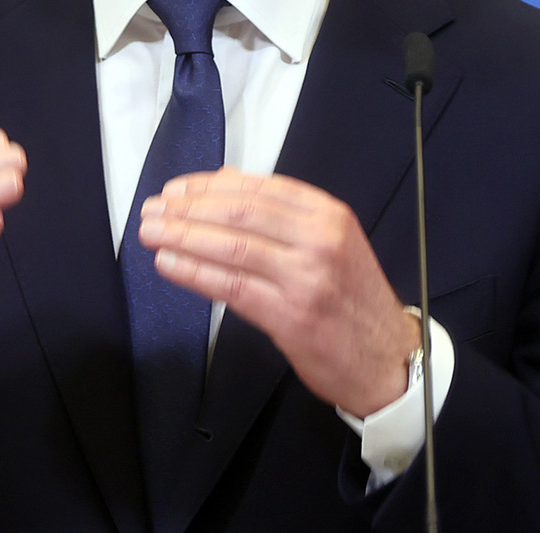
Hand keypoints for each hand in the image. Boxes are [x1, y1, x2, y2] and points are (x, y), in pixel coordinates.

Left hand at [136, 169, 418, 417]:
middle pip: (239, 213)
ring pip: (231, 247)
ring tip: (152, 233)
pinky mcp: (290, 316)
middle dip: (187, 209)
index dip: (208, 186)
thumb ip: (283, 214)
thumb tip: (225, 182)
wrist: (388, 357)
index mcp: (328, 215)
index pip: (257, 189)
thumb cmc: (352, 299)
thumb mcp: (331, 242)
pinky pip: (232, 287)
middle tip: (153, 210)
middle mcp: (319, 240)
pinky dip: (194, 272)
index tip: (176, 190)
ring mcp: (306, 278)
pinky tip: (169, 264)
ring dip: (183, 237)